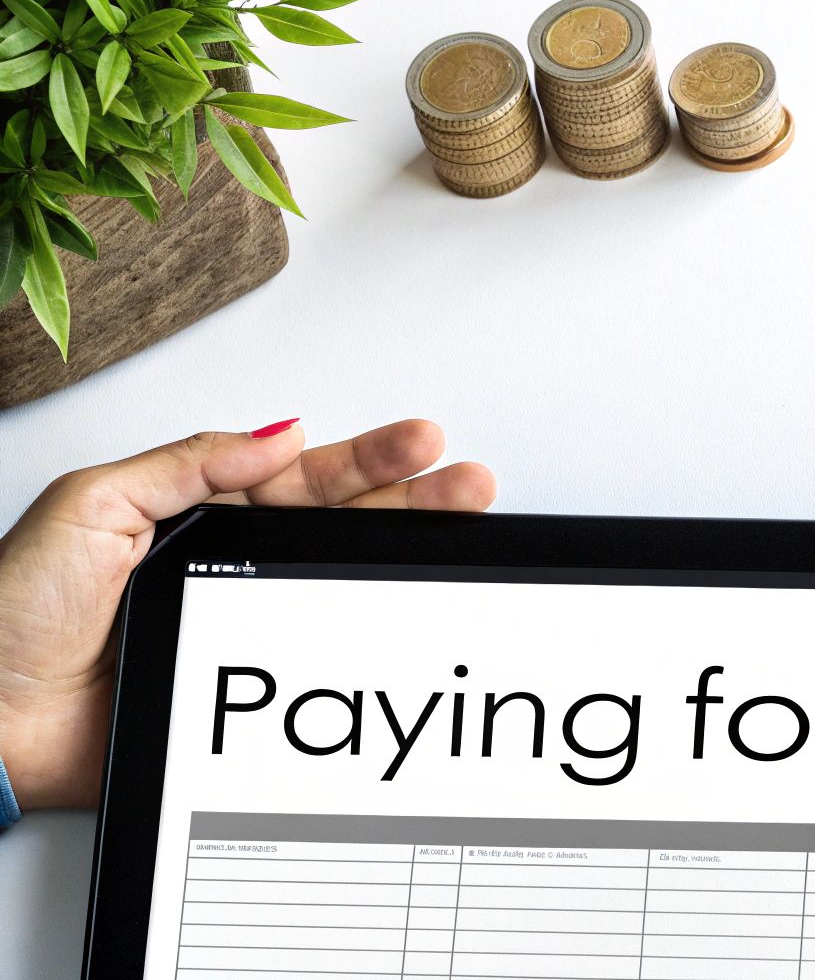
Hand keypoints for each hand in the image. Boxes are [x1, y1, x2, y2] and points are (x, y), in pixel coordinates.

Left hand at [0, 419, 495, 809]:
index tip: (419, 441)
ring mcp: (245, 622)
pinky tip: (404, 606)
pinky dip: (368, 630)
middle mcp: (231, 562)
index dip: (364, 457)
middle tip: (465, 481)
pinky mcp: (245, 684)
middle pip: (341, 521)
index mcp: (198, 511)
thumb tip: (275, 435)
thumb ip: (187, 465)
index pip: (301, 475)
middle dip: (411, 497)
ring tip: (458, 521)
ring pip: (343, 578)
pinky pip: (319, 652)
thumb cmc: (11, 614)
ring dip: (404, 549)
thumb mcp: (92, 506)